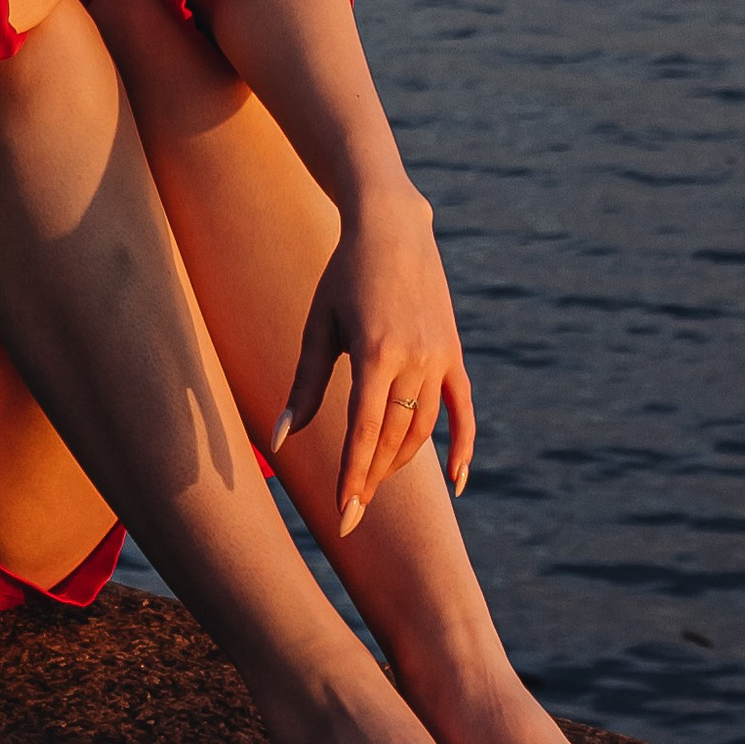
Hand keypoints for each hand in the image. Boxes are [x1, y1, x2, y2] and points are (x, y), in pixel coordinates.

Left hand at [272, 186, 475, 534]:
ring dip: (399, 462)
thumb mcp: (319, 327)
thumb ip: (305, 386)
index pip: (364, 433)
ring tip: (374, 482)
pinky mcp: (453, 353)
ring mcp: (439, 356)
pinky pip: (463, 408)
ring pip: (423, 428)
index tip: (343, 516)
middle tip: (351, 512)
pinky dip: (462, 446)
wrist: (393, 227)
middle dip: (371, 479)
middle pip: (393, 437)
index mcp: (376, 353)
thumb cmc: (344, 275)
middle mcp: (414, 359)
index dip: (353, 478)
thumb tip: (281, 439)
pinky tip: (456, 481)